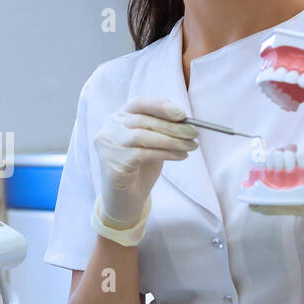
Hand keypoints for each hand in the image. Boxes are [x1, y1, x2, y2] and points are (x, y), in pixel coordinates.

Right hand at [94, 97, 198, 228]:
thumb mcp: (150, 143)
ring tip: (191, 146)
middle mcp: (109, 130)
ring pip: (143, 136)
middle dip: (173, 127)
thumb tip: (183, 117)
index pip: (138, 103)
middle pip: (143, 121)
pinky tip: (181, 156)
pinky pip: (144, 154)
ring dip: (172, 140)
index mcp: (117, 119)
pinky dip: (166, 154)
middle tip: (194, 133)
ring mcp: (109, 147)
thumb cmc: (139, 169)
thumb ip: (159, 128)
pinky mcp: (114, 164)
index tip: (181, 114)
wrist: (125, 200)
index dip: (160, 106)